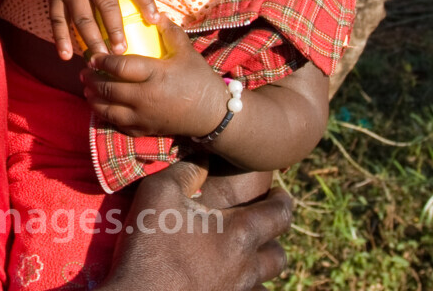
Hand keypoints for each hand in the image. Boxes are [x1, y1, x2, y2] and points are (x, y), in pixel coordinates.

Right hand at [34, 0, 158, 58]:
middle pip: (106, 5)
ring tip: (100, 59)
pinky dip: (61, 39)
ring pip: (82, 17)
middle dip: (114, 30)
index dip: (146, 1)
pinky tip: (67, 56)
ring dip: (91, 39)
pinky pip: (58, 20)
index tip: (155, 20)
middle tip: (122, 51)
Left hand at [82, 18, 227, 137]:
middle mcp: (145, 96)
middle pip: (109, 88)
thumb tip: (156, 13)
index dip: (102, 61)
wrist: (212, 113)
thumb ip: (170, 31)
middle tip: (84, 71)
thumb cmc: (198, 79)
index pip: (120, 66)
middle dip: (92, 80)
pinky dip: (106, 115)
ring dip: (94, 98)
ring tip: (87, 89)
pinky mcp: (145, 129)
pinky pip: (118, 124)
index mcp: (155, 74)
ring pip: (108, 109)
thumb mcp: (186, 51)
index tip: (92, 55)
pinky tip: (101, 106)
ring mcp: (143, 116)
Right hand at [100, 160, 290, 290]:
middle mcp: (247, 267)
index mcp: (241, 233)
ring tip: (245, 257)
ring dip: (260, 268)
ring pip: (266, 283)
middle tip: (262, 225)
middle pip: (279, 255)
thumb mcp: (159, 194)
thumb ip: (186, 171)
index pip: (280, 214)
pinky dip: (245, 290)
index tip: (278, 193)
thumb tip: (203, 156)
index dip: (283, 200)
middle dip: (274, 238)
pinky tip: (228, 282)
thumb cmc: (149, 247)